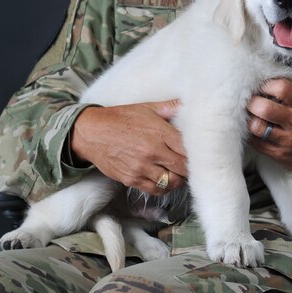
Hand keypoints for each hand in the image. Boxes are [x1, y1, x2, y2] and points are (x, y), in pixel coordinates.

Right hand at [70, 100, 186, 194]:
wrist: (92, 132)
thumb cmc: (121, 118)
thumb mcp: (147, 107)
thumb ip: (170, 107)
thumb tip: (188, 102)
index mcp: (160, 132)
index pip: (189, 149)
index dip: (197, 153)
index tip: (200, 152)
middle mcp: (153, 152)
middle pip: (184, 168)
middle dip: (190, 168)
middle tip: (190, 164)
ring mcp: (142, 168)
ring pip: (172, 182)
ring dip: (178, 179)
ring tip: (178, 173)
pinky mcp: (132, 179)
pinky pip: (156, 190)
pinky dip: (164, 187)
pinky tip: (164, 179)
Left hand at [247, 75, 291, 173]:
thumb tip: (291, 66)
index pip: (282, 88)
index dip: (267, 84)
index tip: (262, 85)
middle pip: (265, 109)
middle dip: (253, 102)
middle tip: (250, 100)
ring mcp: (286, 139)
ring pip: (258, 127)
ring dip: (250, 119)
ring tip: (251, 115)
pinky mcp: (279, 154)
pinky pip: (257, 143)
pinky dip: (251, 135)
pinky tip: (254, 129)